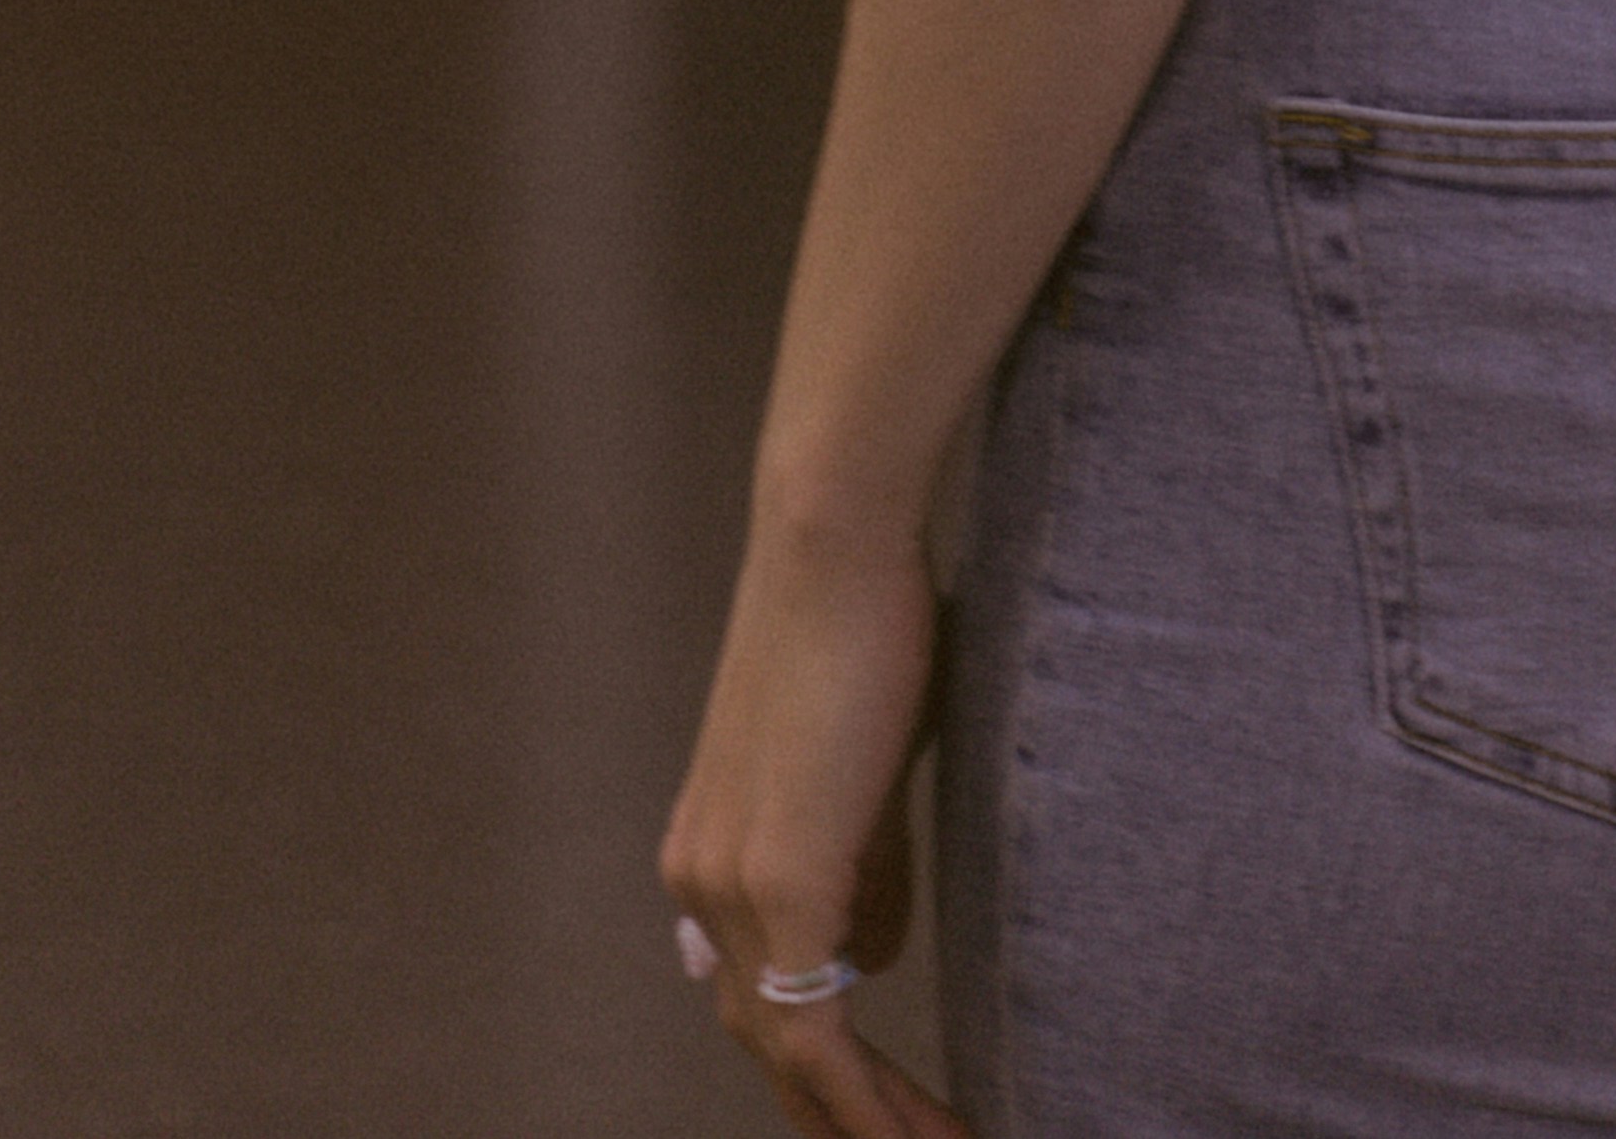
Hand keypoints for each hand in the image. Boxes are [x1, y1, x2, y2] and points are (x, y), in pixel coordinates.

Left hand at [661, 517, 967, 1138]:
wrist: (833, 537)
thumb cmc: (865, 625)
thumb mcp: (862, 772)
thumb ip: (862, 869)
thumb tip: (871, 960)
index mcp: (710, 855)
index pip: (760, 996)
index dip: (821, 1068)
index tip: (885, 1107)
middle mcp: (701, 884)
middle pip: (765, 1043)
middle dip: (841, 1114)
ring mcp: (731, 886)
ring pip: (788, 1054)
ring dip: (862, 1119)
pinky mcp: (781, 880)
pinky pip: (814, 1036)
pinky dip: (860, 1100)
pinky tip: (915, 1132)